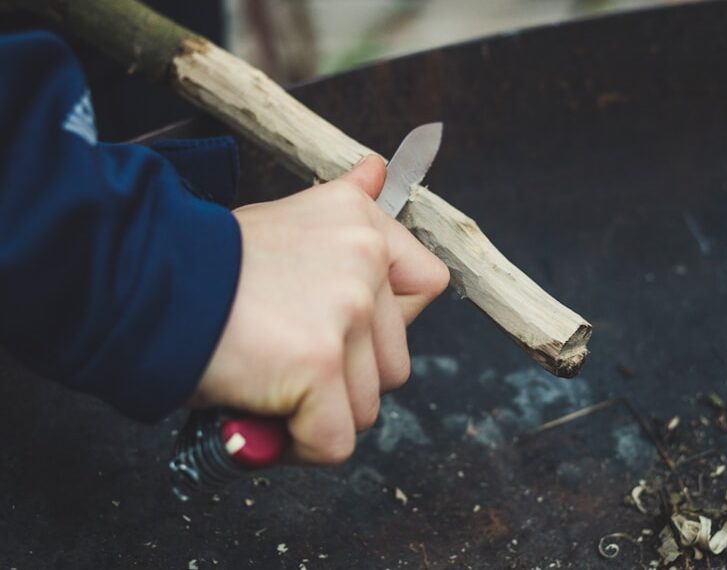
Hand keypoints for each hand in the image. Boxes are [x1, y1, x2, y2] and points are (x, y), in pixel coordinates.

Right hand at [192, 155, 448, 463]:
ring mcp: (346, 312)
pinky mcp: (320, 365)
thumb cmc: (210, 262)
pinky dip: (296, 445)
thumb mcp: (286, 217)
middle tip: (287, 357)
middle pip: (395, 362)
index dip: (388, 322)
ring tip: (267, 382)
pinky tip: (260, 416)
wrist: (145, 282)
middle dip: (345, 376)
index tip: (342, 327)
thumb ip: (344, 202)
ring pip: (366, 405)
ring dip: (319, 412)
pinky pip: (335, 441)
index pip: (427, 285)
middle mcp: (365, 260)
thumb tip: (379, 169)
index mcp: (364, 224)